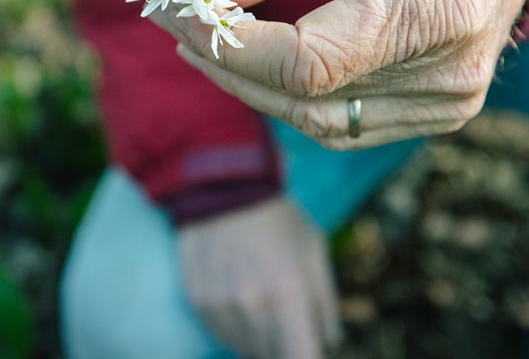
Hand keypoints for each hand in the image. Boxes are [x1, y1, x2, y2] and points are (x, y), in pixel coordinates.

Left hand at [159, 0, 528, 148]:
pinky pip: (343, 122)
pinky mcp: (440, 113)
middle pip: (306, 98)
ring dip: (250, 85)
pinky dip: (289, 96)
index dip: (232, 44)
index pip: (308, 61)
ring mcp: (448, 104)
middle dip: (227, 61)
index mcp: (436, 10)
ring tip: (201, 39)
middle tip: (175, 19)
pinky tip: (254, 61)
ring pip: (318, 122)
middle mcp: (448, 74)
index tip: (180, 9)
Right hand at [178, 197, 341, 358]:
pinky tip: (239, 297)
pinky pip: (221, 335)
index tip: (307, 348)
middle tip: (287, 315)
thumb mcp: (314, 251)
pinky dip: (235, 328)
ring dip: (259, 339)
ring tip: (262, 300)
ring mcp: (221, 305)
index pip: (300, 358)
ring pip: (246, 349)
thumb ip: (326, 303)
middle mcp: (252, 305)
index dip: (307, 357)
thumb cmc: (278, 219)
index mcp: (288, 293)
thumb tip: (330, 341)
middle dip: (285, 344)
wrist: (224, 186)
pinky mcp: (198, 301)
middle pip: (273, 357)